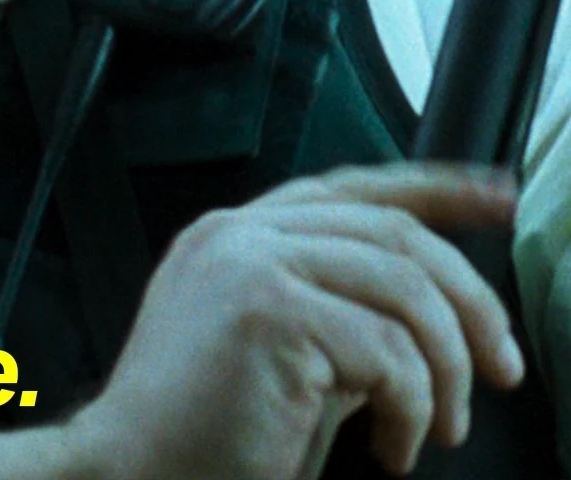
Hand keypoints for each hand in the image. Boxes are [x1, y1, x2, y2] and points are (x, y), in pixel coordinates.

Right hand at [60, 163, 522, 479]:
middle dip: (469, 298)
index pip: (350, 188)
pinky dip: (413, 410)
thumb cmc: (203, 435)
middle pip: (390, 230)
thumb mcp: (279, 351)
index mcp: (235, 233)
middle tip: (504, 366)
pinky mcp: (266, 309)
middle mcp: (237, 231)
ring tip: (440, 426)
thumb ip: (332, 310)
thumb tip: (423, 315)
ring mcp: (247, 261)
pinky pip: (386, 351)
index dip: (433, 188)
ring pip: (401, 284)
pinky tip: (393, 449)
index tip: (496, 198)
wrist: (134, 475)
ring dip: (446, 366)